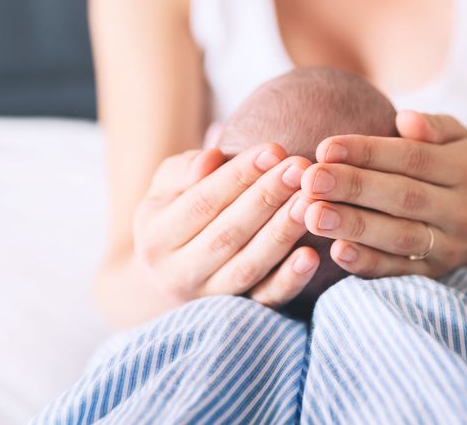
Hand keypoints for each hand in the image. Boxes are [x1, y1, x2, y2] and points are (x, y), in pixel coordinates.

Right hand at [133, 144, 318, 307]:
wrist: (171, 273)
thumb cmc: (176, 212)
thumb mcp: (166, 187)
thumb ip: (184, 169)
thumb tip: (211, 158)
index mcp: (154, 239)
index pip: (202, 202)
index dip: (239, 176)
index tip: (274, 150)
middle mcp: (176, 275)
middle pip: (228, 233)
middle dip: (267, 198)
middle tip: (300, 169)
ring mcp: (208, 300)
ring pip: (249, 266)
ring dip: (282, 232)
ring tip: (309, 201)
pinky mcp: (239, 316)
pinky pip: (266, 301)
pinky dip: (290, 280)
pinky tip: (313, 256)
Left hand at [299, 110, 466, 277]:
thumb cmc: (455, 167)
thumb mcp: (458, 137)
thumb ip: (434, 125)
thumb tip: (405, 120)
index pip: (413, 158)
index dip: (368, 152)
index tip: (325, 148)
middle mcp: (464, 210)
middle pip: (404, 198)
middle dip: (354, 188)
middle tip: (310, 180)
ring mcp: (450, 246)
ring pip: (399, 237)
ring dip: (354, 226)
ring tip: (313, 214)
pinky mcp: (433, 274)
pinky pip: (399, 271)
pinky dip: (367, 262)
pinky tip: (336, 252)